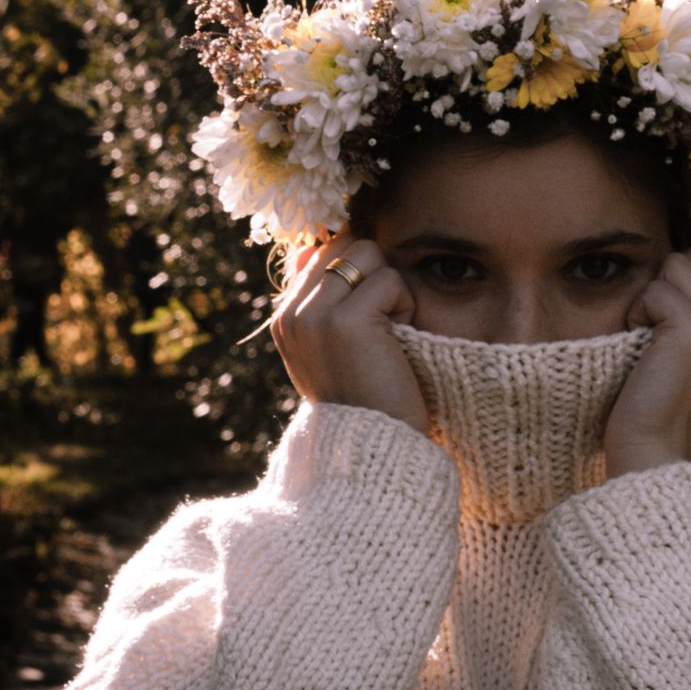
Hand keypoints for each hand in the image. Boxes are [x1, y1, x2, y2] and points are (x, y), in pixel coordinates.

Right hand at [268, 231, 429, 434]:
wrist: (374, 445)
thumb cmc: (367, 398)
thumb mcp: (332, 347)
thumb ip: (321, 300)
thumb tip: (313, 245)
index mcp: (284, 318)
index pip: (323, 250)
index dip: (360, 271)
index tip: (370, 316)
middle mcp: (292, 313)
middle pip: (348, 244)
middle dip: (375, 276)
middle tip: (382, 325)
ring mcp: (315, 314)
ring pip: (369, 253)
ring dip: (392, 289)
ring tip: (388, 333)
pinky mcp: (347, 319)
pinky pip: (391, 280)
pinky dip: (406, 307)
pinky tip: (398, 342)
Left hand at [603, 247, 690, 478]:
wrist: (653, 456)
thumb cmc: (658, 416)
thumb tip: (675, 281)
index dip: (672, 287)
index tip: (659, 331)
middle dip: (662, 286)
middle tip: (651, 334)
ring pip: (675, 266)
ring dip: (649, 298)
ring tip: (646, 341)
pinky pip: (656, 290)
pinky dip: (637, 314)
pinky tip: (640, 349)